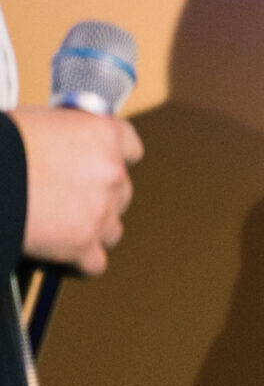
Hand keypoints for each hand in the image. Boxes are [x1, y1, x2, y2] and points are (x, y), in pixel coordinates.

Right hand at [12, 106, 143, 275]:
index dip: (112, 158)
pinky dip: (78, 263)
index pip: (130, 147)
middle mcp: (111, 172)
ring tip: (59, 229)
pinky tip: (61, 259)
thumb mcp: (38, 121)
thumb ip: (63, 135)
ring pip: (111, 229)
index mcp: (103, 135)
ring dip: (91, 231)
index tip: (97, 164)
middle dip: (96, 198)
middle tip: (64, 199)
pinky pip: (94, 263)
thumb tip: (58, 145)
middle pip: (119, 191)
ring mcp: (100, 211)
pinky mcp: (83, 245)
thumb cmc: (0, 144)